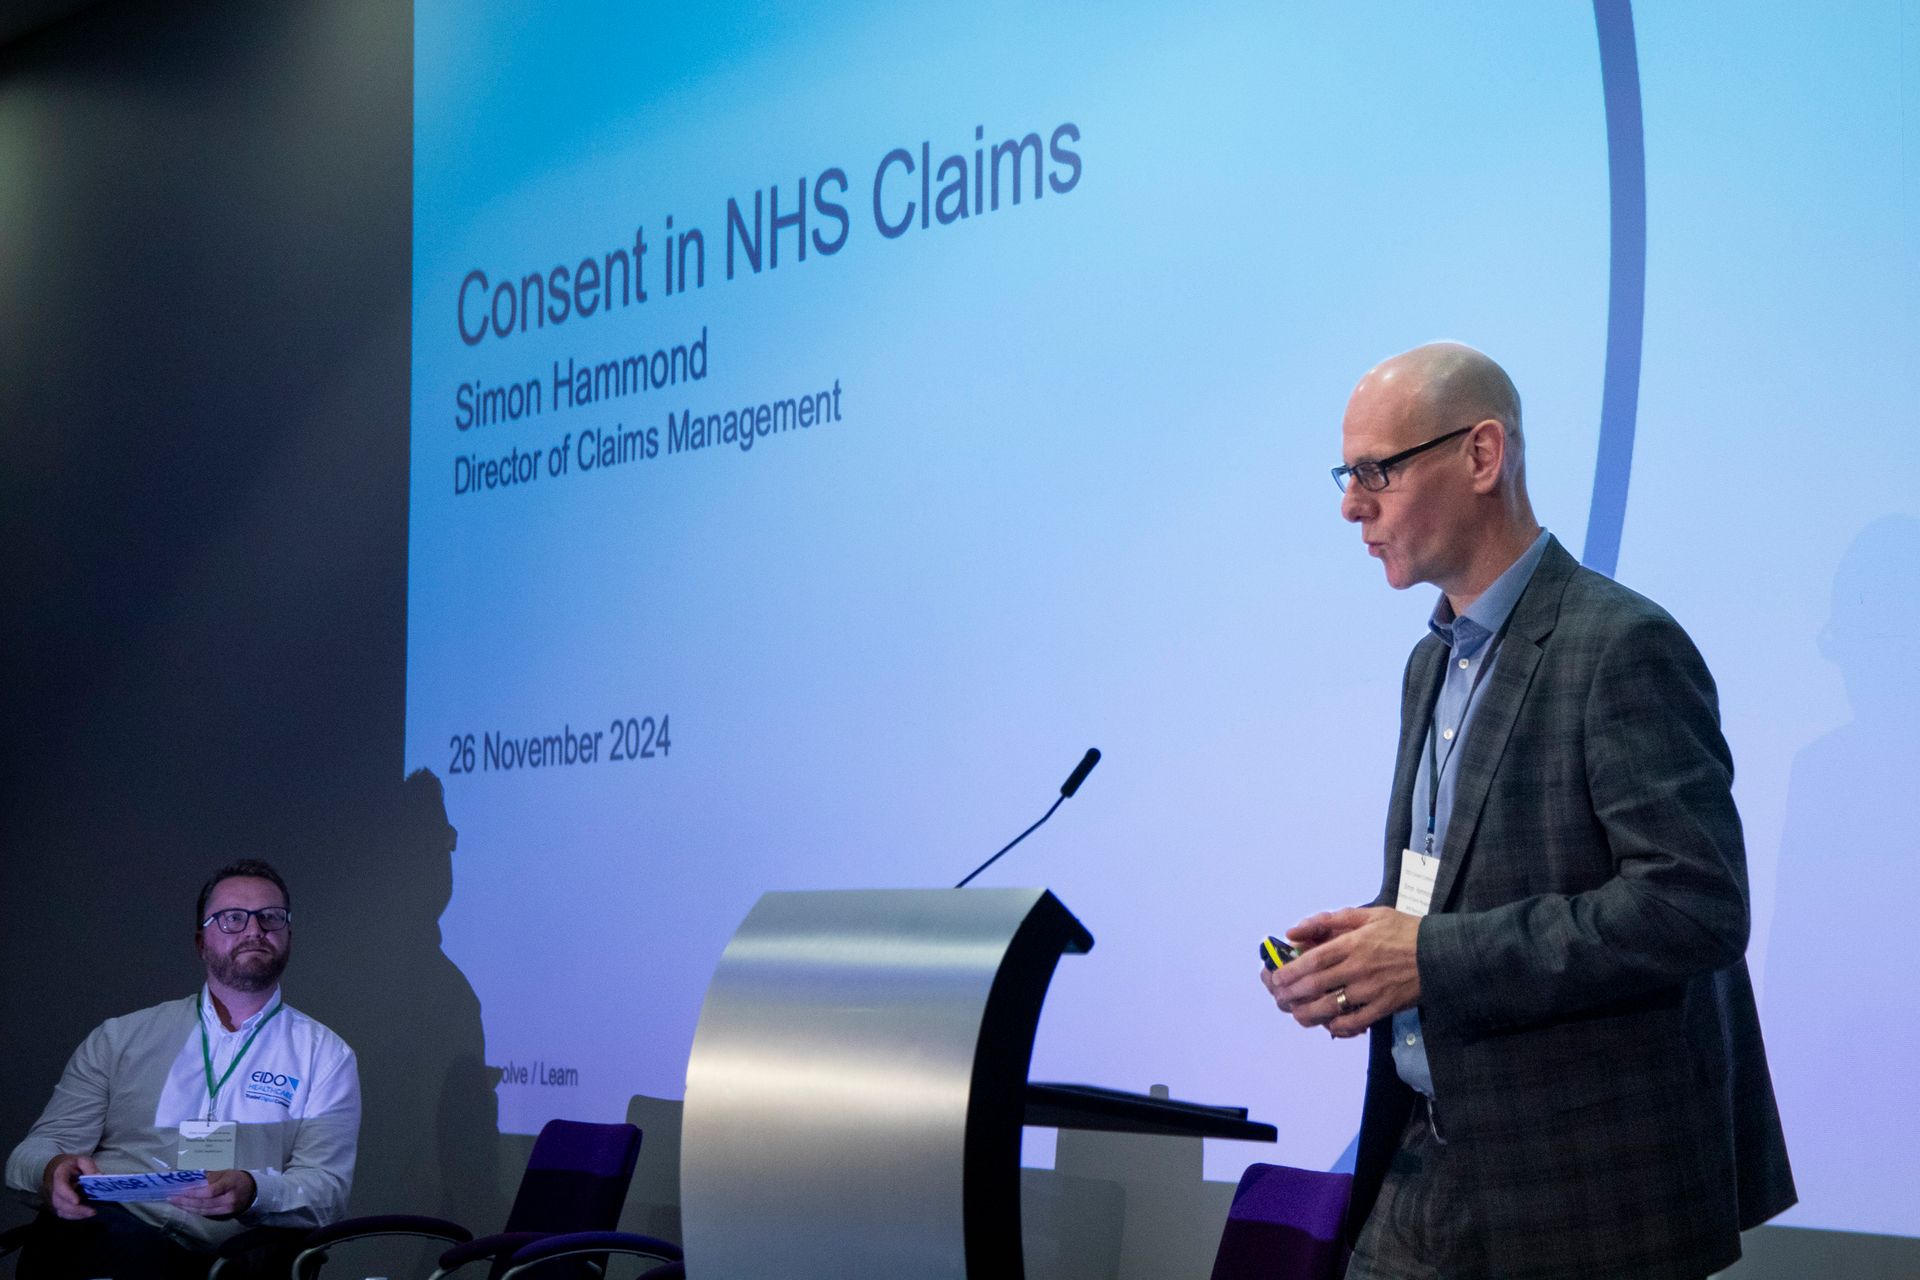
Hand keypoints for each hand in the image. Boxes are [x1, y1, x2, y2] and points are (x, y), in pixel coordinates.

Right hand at [42, 1153, 98, 1219]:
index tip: (77, 1201)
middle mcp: (55, 1188)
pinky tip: (86, 1215)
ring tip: (92, 1213)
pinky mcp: (60, 1205)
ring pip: (61, 1210)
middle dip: (75, 1209)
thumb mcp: (82, 1161)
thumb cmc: (73, 1165)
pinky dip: (74, 1216)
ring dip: (76, 1214)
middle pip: (60, 1202)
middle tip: (92, 1211)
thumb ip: (90, 1168)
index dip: (68, 1195)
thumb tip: (99, 1176)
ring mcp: (56, 1198)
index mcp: (60, 1175)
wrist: (62, 1169)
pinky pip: (64, 1214)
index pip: (60, 1186)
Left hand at [167, 1168, 256, 1217]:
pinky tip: (185, 1207)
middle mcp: (229, 1199)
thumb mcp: (225, 1172)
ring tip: (174, 1203)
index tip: (180, 1190)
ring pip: (203, 1210)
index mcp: (230, 1184)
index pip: (210, 1191)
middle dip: (185, 1201)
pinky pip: (206, 1213)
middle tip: (171, 1197)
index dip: (194, 1192)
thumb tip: (190, 1179)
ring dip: (187, 1207)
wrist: (252, 1191)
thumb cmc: (236, 1178)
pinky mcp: (223, 1215)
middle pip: (204, 1202)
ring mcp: (226, 1209)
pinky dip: (194, 1210)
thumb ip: (209, 1177)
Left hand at [1266, 907, 1421, 1037]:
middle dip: (1293, 993)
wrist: (1441, 954)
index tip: (1276, 977)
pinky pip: (1355, 1021)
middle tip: (1280, 997)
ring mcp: (1370, 990)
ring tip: (1297, 1014)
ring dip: (1308, 1013)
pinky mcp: (1384, 1007)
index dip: (1291, 971)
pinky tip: (1329, 1023)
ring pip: (1331, 1006)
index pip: (1314, 960)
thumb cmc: (1403, 931)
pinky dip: (1338, 1025)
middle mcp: (1358, 968)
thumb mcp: (1369, 915)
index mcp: (1353, 943)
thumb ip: (1331, 920)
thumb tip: (1296, 930)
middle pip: (1316, 985)